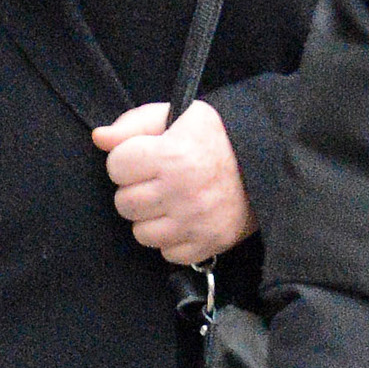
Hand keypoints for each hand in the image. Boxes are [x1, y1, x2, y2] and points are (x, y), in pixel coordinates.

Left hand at [92, 101, 256, 266]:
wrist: (269, 161)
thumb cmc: (217, 136)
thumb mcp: (177, 114)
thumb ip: (134, 124)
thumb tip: (99, 138)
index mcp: (172, 155)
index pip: (116, 166)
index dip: (127, 160)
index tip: (145, 157)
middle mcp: (182, 192)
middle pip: (123, 203)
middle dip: (136, 190)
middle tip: (159, 180)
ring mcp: (195, 222)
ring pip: (141, 233)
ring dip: (151, 218)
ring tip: (172, 200)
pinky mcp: (209, 244)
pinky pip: (168, 253)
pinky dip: (173, 240)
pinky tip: (186, 218)